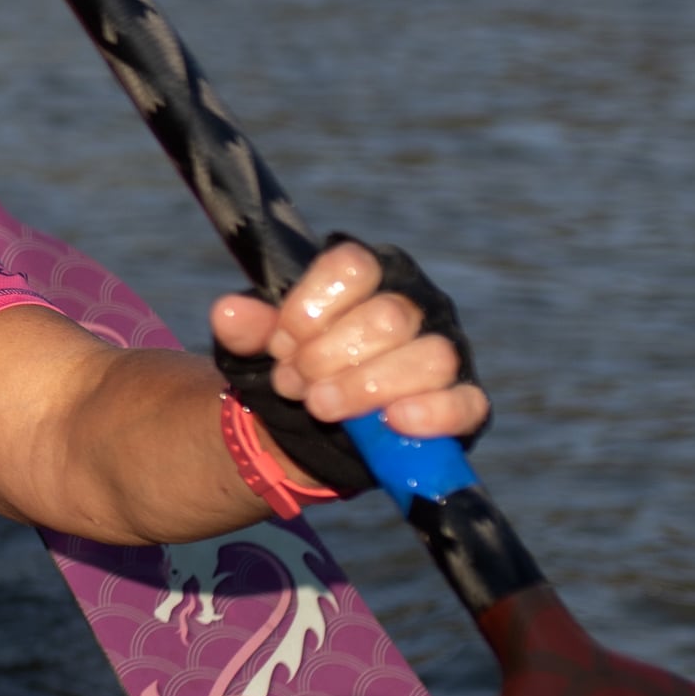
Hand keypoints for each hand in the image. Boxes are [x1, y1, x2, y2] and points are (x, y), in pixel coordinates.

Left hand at [212, 240, 488, 467]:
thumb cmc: (292, 368)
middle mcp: (415, 305)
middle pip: (387, 318)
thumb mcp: (255, 348)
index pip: (352, 266)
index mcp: (368, 275)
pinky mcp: (462, 402)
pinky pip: (466, 404)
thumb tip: (228, 312)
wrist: (309, 429)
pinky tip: (393, 421)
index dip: (310, 307)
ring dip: (366, 387)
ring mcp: (445, 352)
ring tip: (321, 406)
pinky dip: (432, 414)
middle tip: (293, 384)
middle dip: (328, 357)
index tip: (280, 342)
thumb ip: (244, 328)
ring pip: (430, 358)